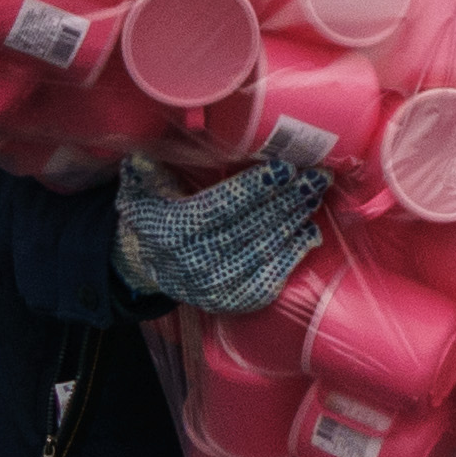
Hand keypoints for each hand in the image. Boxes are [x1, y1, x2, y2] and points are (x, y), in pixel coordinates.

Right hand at [119, 155, 328, 314]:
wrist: (149, 268)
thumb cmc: (154, 219)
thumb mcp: (138, 191)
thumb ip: (143, 170)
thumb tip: (144, 153)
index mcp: (170, 230)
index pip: (221, 206)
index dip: (255, 187)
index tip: (285, 167)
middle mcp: (193, 262)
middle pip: (250, 226)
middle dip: (288, 199)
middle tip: (316, 175)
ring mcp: (214, 287)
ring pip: (264, 250)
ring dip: (295, 220)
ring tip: (316, 194)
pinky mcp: (232, 302)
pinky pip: (269, 278)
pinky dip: (293, 254)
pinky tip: (309, 232)